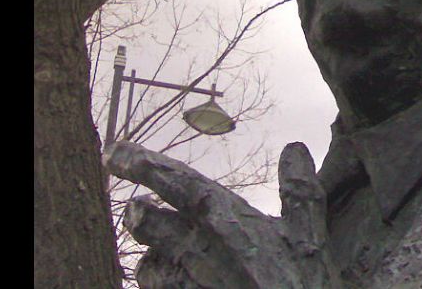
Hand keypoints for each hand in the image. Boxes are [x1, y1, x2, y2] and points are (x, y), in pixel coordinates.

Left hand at [103, 141, 340, 288]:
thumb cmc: (297, 284)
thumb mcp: (308, 233)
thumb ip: (297, 188)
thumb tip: (295, 146)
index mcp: (218, 216)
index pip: (171, 179)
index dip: (140, 162)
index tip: (114, 151)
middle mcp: (190, 246)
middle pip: (142, 219)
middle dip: (138, 211)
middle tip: (139, 207)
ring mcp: (180, 282)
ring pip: (145, 262)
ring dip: (153, 254)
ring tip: (165, 253)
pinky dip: (163, 282)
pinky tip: (182, 283)